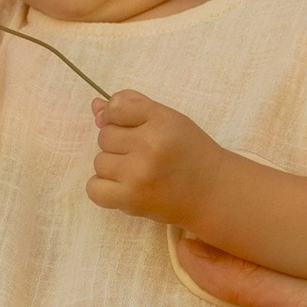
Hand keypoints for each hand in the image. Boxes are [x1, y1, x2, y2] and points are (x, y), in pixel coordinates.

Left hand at [85, 89, 225, 232]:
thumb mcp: (170, 119)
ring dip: (113, 167)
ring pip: (99, 162)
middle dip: (119, 144)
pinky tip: (123, 186)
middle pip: (104, 136)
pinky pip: (94, 188)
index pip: (117, 107)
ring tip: (138, 171)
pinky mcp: (131, 200)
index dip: (117, 116)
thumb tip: (95, 107)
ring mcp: (138, 175)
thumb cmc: (190, 152)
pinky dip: (103, 188)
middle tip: (143, 153)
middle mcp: (149, 146)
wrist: (213, 192)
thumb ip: (133, 107)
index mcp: (161, 121)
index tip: (130, 127)